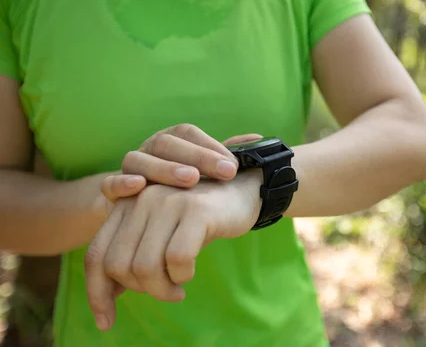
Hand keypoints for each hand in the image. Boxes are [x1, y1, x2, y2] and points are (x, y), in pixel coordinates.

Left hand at [84, 171, 261, 330]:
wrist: (241, 190)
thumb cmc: (197, 220)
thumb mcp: (160, 235)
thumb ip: (133, 258)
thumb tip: (105, 302)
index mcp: (126, 205)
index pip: (97, 255)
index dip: (97, 293)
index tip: (106, 322)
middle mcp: (141, 199)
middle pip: (118, 265)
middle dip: (140, 291)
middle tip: (165, 292)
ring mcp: (168, 201)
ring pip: (145, 266)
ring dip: (162, 289)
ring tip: (178, 288)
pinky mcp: (195, 209)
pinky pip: (177, 258)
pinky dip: (183, 274)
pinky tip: (190, 272)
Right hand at [100, 125, 261, 200]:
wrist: (150, 221)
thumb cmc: (187, 195)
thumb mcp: (210, 177)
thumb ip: (228, 157)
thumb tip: (258, 139)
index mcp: (172, 141)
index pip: (187, 133)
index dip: (210, 147)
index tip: (234, 166)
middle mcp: (149, 151)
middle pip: (165, 143)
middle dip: (195, 156)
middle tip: (224, 172)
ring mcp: (129, 170)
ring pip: (138, 159)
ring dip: (163, 168)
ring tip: (190, 180)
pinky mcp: (113, 194)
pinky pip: (109, 184)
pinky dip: (120, 183)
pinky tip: (138, 186)